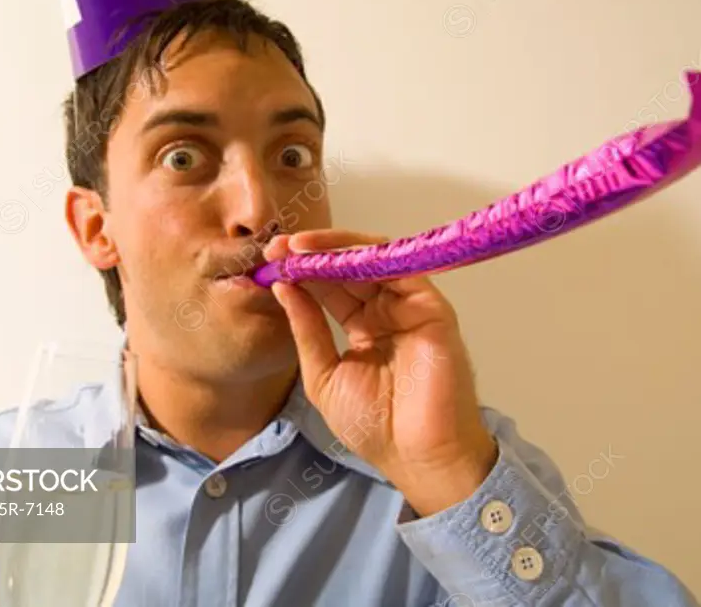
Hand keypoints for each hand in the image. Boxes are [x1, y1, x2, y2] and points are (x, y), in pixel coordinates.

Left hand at [264, 229, 497, 516]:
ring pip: (372, 260)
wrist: (415, 454)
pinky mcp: (431, 307)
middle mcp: (388, 311)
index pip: (331, 288)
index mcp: (365, 327)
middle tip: (277, 246)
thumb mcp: (324, 375)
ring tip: (297, 247)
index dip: (301, 271)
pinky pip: (400, 269)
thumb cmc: (374, 426)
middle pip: (349, 267)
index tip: (269, 260)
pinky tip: (333, 255)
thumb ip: (308, 330)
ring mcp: (410, 307)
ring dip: (334, 248)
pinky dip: (366, 255)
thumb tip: (283, 287)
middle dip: (311, 254)